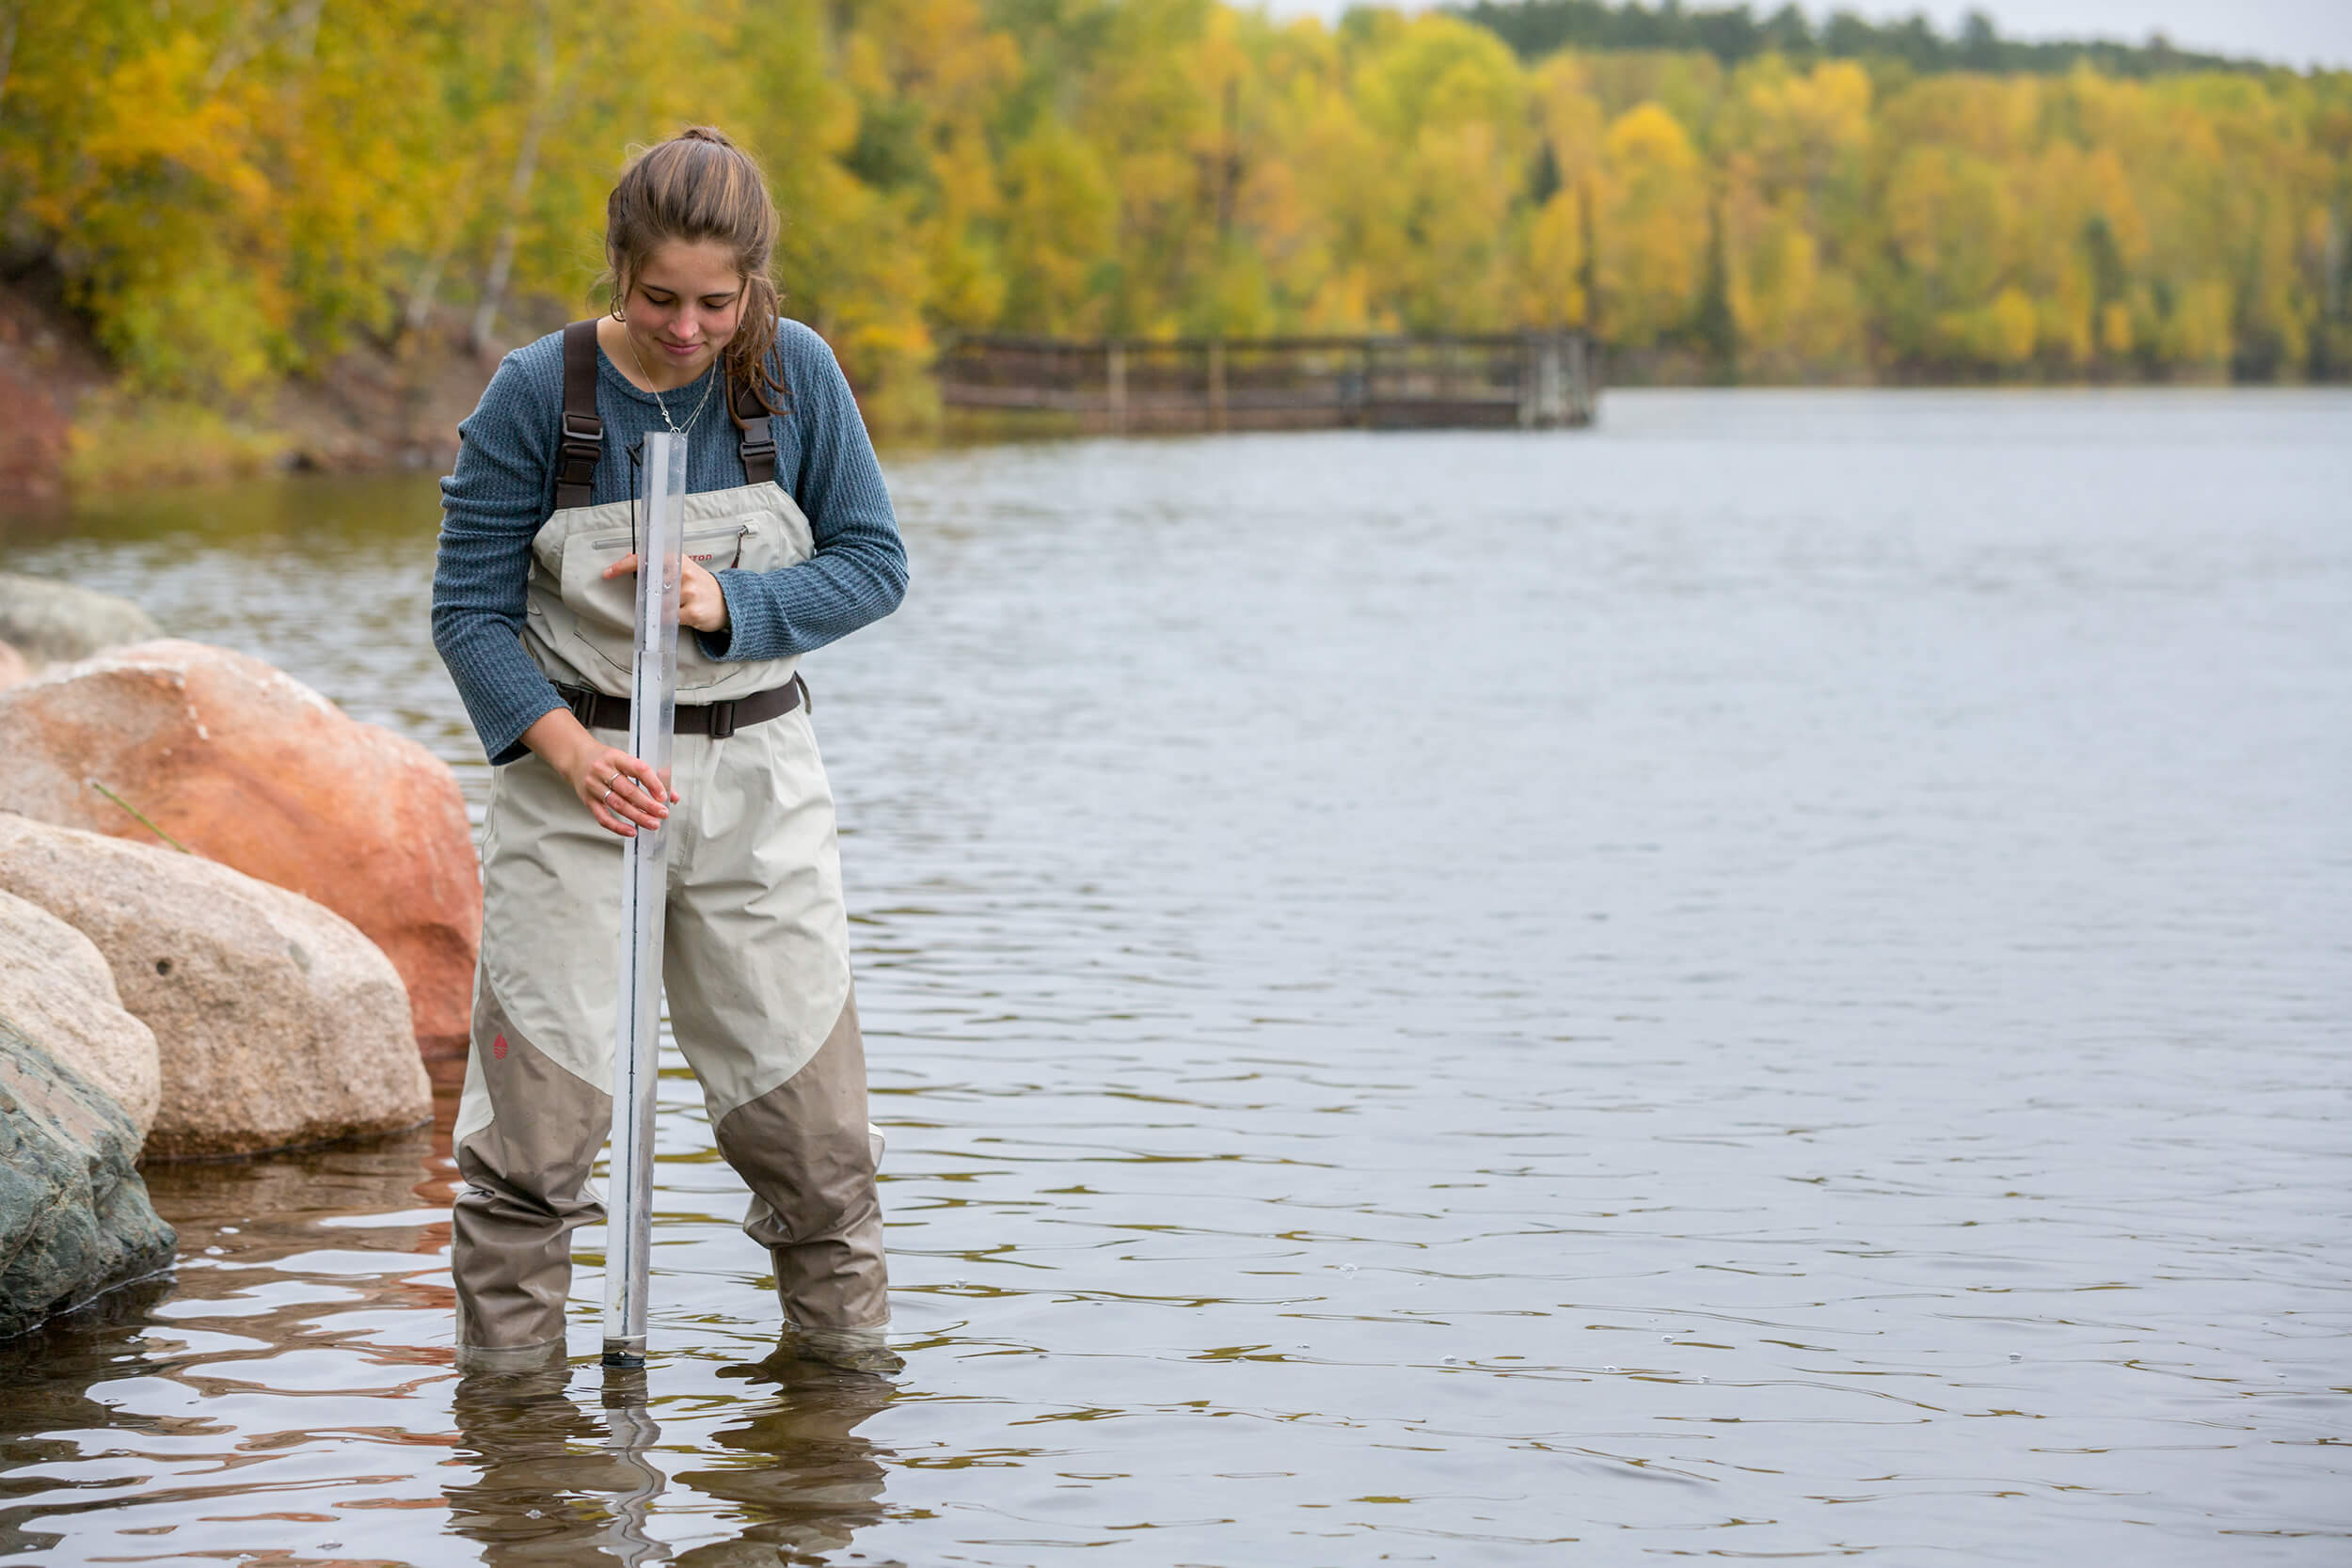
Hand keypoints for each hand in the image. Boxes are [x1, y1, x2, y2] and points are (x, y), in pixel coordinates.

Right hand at [521, 710, 678, 838]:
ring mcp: (593, 786)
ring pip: (617, 804)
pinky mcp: (587, 800)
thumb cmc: (606, 760)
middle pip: (628, 790)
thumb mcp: (626, 760)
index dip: (653, 783)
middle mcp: (603, 771)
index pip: (638, 769)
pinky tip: (632, 832)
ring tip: (653, 823)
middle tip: (663, 813)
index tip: (664, 796)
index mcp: (616, 757)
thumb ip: (650, 777)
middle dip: (648, 804)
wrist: (576, 758)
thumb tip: (673, 796)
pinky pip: (603, 817)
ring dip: (637, 816)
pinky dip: (618, 827)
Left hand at [602, 553, 729, 632]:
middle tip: (657, 599)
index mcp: (678, 560)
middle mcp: (684, 573)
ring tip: (680, 606)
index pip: (646, 560)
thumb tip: (630, 559)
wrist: (728, 602)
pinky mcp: (693, 611)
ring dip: (663, 609)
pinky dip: (670, 620)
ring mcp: (689, 592)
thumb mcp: (683, 569)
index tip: (609, 572)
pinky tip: (683, 615)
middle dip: (647, 595)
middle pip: (649, 586)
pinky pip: (669, 619)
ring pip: (658, 605)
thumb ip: (658, 566)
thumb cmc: (701, 587)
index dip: (624, 565)